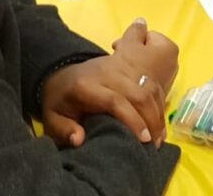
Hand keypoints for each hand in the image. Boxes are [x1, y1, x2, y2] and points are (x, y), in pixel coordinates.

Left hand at [41, 19, 177, 148]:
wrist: (65, 75)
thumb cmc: (60, 102)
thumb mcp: (52, 119)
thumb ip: (64, 130)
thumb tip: (79, 140)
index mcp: (86, 86)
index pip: (115, 100)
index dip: (132, 119)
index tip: (143, 139)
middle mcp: (108, 73)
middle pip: (138, 92)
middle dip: (151, 118)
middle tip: (155, 143)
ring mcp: (122, 68)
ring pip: (148, 87)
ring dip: (158, 112)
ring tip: (160, 136)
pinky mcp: (132, 68)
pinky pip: (152, 84)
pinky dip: (160, 104)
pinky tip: (160, 123)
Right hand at [112, 20, 179, 95]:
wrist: (128, 102)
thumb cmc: (129, 68)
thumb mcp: (129, 45)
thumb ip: (136, 31)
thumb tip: (141, 20)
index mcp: (169, 48)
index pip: (150, 35)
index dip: (132, 40)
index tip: (118, 47)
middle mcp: (174, 63)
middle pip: (150, 51)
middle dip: (134, 53)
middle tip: (118, 57)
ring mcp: (168, 79)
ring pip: (148, 66)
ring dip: (136, 66)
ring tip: (120, 72)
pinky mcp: (160, 94)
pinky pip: (148, 80)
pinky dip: (139, 79)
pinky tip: (127, 83)